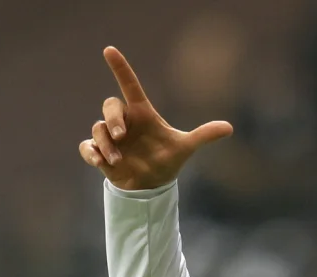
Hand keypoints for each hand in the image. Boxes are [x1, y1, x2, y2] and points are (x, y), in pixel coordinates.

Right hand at [79, 46, 232, 190]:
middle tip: (121, 135)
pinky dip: (91, 153)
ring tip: (118, 160)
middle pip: (110, 105)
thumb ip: (203, 135)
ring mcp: (110, 138)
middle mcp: (125, 122)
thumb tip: (230, 127)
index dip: (120, 68)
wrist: (152, 185)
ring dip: (105, 143)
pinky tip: (101, 163)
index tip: (109, 50)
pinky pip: (86, 147)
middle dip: (112, 119)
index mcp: (142, 113)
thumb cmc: (167, 160)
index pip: (129, 85)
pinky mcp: (100, 153)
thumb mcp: (185, 147)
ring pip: (97, 128)